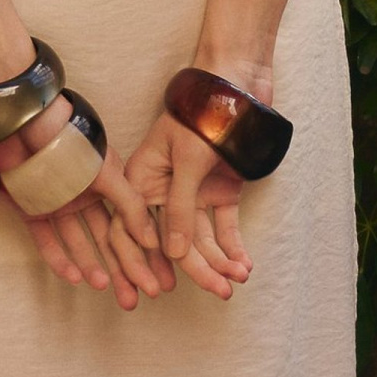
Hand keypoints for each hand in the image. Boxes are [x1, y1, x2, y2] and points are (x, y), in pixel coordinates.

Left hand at [0, 98, 171, 309]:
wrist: (24, 131)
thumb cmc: (70, 145)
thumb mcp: (108, 173)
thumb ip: (130, 205)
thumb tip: (152, 239)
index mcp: (108, 185)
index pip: (128, 225)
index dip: (142, 252)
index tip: (154, 278)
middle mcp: (86, 197)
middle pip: (106, 240)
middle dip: (120, 269)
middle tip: (132, 298)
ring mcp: (60, 206)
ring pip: (79, 244)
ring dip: (91, 265)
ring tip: (102, 285)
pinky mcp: (34, 214)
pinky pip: (49, 243)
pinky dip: (60, 260)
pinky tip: (75, 277)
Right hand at [124, 85, 257, 302]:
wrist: (237, 85)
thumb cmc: (202, 115)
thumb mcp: (187, 161)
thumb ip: (179, 208)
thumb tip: (173, 254)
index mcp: (141, 180)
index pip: (132, 231)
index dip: (141, 262)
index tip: (156, 289)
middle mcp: (163, 190)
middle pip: (173, 241)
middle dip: (197, 269)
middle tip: (218, 292)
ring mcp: (192, 191)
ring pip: (201, 237)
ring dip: (220, 260)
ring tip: (237, 279)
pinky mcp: (219, 190)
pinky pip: (223, 225)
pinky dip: (233, 245)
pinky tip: (244, 264)